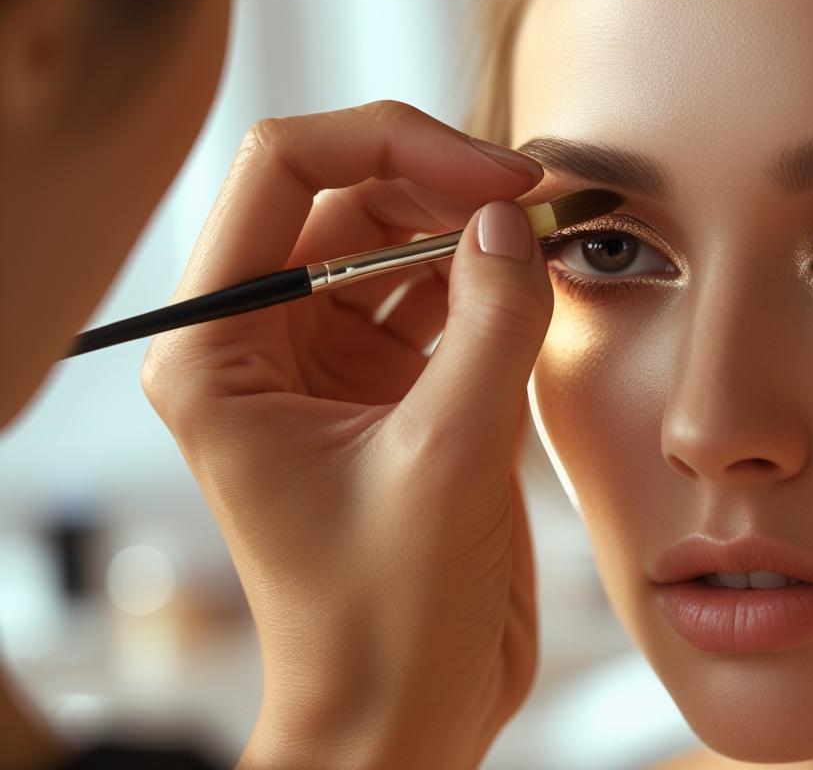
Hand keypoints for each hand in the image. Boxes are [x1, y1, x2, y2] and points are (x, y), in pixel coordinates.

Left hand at [142, 101, 550, 768]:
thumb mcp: (447, 459)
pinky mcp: (392, 392)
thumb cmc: (386, 620)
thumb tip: (512, 220)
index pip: (284, 172)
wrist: (407, 713)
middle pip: (347, 197)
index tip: (491, 176)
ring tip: (546, 231)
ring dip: (472, 229)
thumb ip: (488, 325)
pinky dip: (491, 282)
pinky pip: (439, 299)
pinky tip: (537, 280)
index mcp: (223, 352)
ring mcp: (329, 366)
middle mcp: (265, 345)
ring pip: (398, 241)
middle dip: (442, 183)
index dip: (392, 143)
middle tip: (535, 200)